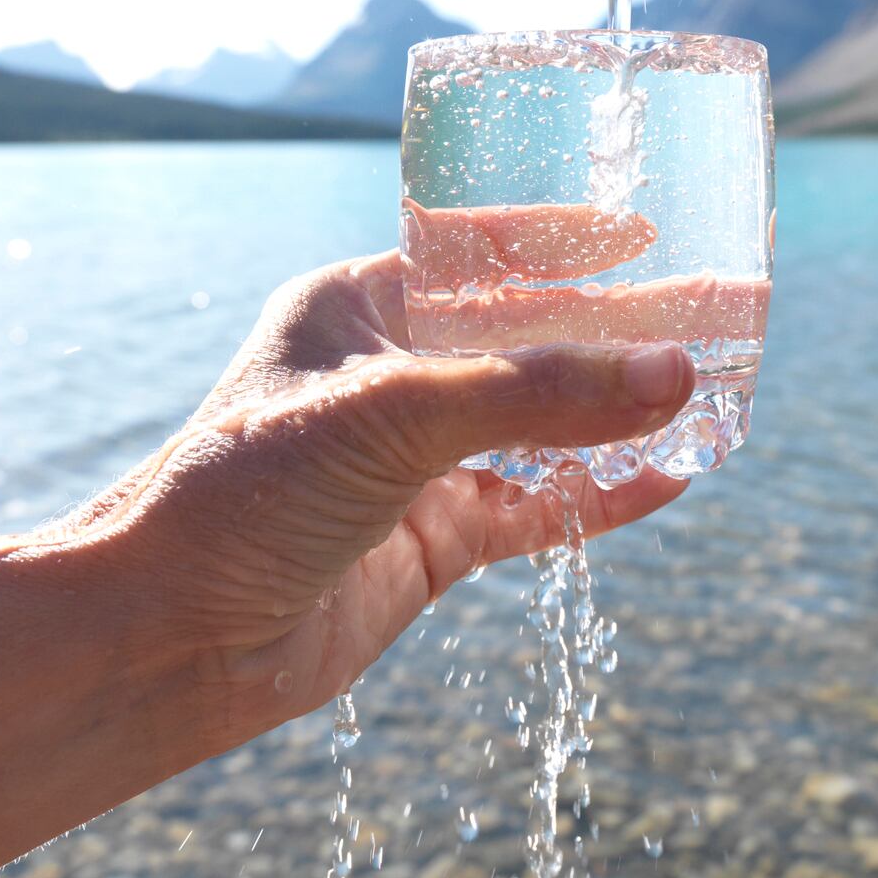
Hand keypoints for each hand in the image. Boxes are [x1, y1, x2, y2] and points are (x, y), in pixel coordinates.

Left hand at [71, 236, 695, 742]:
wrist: (168, 639)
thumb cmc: (242, 492)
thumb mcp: (395, 416)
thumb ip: (536, 392)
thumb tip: (674, 374)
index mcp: (361, 306)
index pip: (482, 255)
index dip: (566, 246)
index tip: (647, 238)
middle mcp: (393, 375)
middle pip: (527, 341)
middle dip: (614, 336)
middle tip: (709, 322)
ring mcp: (416, 461)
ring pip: (542, 427)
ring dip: (617, 417)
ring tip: (708, 398)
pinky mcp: (432, 539)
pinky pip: (538, 507)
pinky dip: (602, 495)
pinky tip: (668, 480)